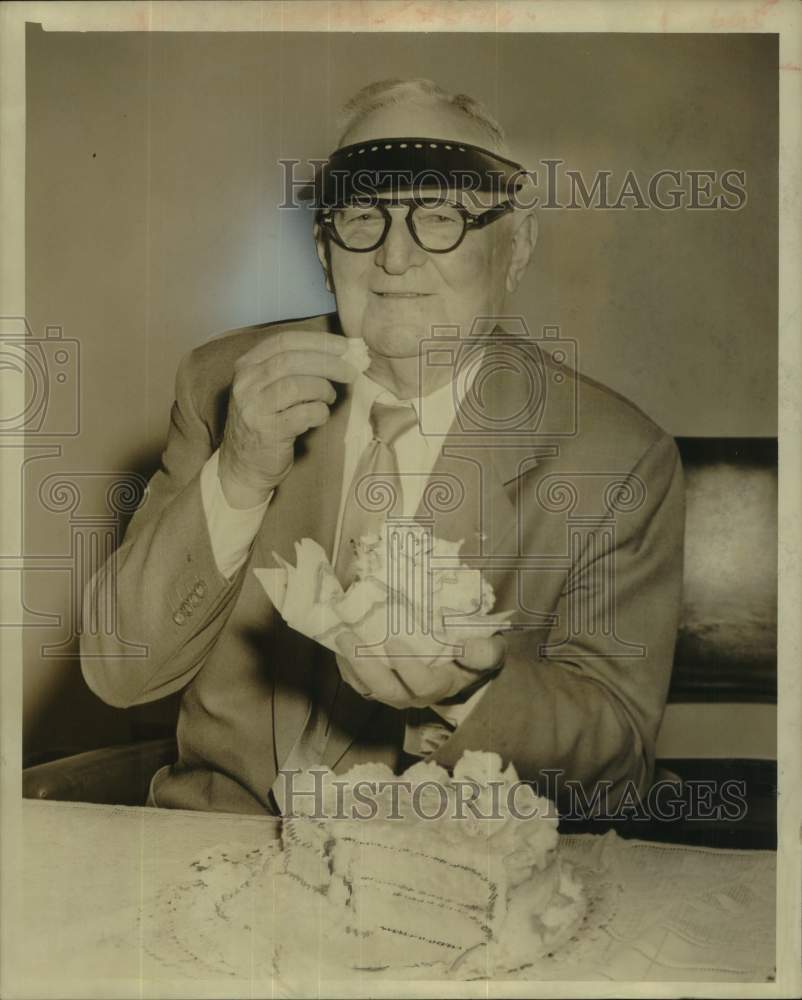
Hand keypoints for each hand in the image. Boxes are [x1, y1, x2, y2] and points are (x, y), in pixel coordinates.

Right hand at [218, 331, 361, 507]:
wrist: (243, 466)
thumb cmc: (265, 423)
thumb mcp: (267, 389)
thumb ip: (293, 369)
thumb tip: (338, 353)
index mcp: (247, 366)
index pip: (283, 341)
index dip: (317, 341)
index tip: (342, 346)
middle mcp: (246, 384)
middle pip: (291, 361)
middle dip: (327, 363)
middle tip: (349, 372)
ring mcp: (254, 408)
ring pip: (296, 385)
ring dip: (322, 389)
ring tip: (329, 398)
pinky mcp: (267, 432)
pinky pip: (302, 414)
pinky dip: (319, 413)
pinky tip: (320, 417)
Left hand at [334, 633, 506, 709]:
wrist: (462, 660)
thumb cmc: (474, 652)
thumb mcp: (489, 651)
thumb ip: (485, 652)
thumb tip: (467, 647)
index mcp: (442, 685)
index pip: (423, 686)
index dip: (407, 669)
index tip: (394, 641)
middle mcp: (415, 695)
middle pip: (388, 692)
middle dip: (366, 667)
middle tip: (350, 638)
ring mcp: (395, 691)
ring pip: (367, 687)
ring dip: (351, 664)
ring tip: (340, 636)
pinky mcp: (379, 683)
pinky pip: (357, 681)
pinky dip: (346, 664)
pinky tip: (339, 642)